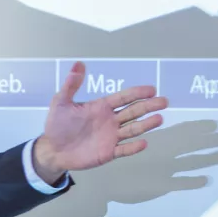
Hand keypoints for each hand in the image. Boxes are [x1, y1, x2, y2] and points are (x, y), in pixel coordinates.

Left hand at [35, 61, 168, 180]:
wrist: (53, 149)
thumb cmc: (58, 125)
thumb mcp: (61, 102)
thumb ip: (71, 85)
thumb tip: (78, 63)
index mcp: (101, 107)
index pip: (123, 98)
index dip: (137, 93)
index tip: (151, 89)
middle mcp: (110, 120)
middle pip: (133, 112)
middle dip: (148, 106)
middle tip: (164, 101)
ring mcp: (111, 137)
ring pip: (132, 129)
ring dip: (146, 124)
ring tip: (159, 118)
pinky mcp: (108, 152)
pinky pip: (123, 150)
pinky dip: (133, 147)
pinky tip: (144, 143)